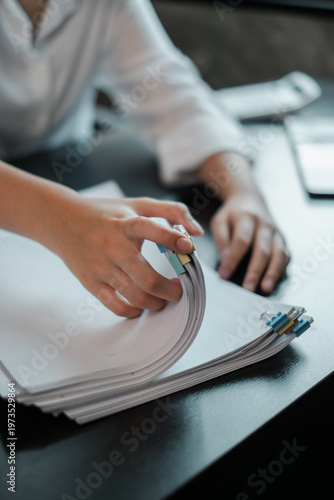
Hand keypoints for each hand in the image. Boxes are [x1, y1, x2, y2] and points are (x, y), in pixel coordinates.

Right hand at [52, 196, 202, 317]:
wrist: (61, 220)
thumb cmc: (107, 213)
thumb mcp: (137, 204)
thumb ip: (171, 212)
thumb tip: (196, 233)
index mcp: (125, 224)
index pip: (150, 229)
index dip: (171, 239)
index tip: (189, 247)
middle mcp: (113, 246)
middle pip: (146, 277)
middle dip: (170, 290)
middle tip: (178, 291)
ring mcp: (100, 267)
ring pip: (134, 295)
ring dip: (155, 303)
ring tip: (162, 300)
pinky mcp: (90, 282)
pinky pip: (114, 305)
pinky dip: (132, 311)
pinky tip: (140, 307)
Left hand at [210, 191, 289, 293]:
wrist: (250, 199)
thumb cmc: (233, 214)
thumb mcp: (220, 221)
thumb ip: (221, 239)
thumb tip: (225, 259)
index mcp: (247, 218)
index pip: (241, 241)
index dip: (233, 259)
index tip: (224, 274)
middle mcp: (265, 225)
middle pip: (262, 250)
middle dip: (255, 271)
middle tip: (247, 288)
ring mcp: (276, 233)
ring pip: (279, 254)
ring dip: (273, 273)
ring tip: (266, 288)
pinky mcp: (283, 240)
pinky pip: (286, 256)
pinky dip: (281, 269)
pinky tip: (274, 281)